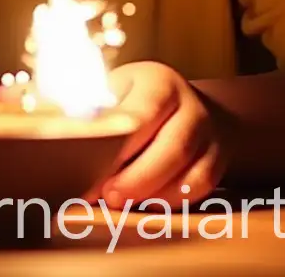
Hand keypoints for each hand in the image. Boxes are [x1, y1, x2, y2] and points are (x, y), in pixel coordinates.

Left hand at [90, 61, 228, 207]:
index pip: (141, 116)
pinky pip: (200, 188)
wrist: (188, 103)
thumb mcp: (117, 89)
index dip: (116, 148)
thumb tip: (66, 134)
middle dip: (136, 179)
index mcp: (160, 81)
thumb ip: (96, 109)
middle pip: (172, 149)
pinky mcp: (219, 158)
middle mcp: (191, 104)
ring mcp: (210, 132)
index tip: (89, 167)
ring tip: (121, 202)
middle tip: (106, 195)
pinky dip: (171, 201)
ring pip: (190, 173)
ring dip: (153, 194)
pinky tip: (146, 203)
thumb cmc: (137, 98)